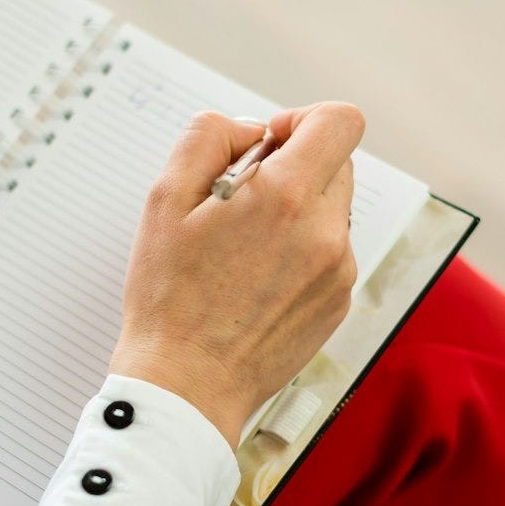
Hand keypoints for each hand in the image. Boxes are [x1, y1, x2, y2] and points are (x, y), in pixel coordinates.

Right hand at [108, 102, 364, 447]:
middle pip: (337, 163)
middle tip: (240, 200)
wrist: (186, 386)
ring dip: (296, 210)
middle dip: (294, 166)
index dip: (303, 118)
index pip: (340, 121)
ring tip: (243, 248)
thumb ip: (208, 139)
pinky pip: (330, 252)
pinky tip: (255, 279)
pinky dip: (300, 251)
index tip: (270, 142)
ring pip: (331, 209)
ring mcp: (338, 272)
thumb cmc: (169, 299)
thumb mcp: (164, 199)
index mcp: (286, 198)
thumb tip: (250, 129)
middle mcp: (325, 232)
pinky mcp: (337, 303)